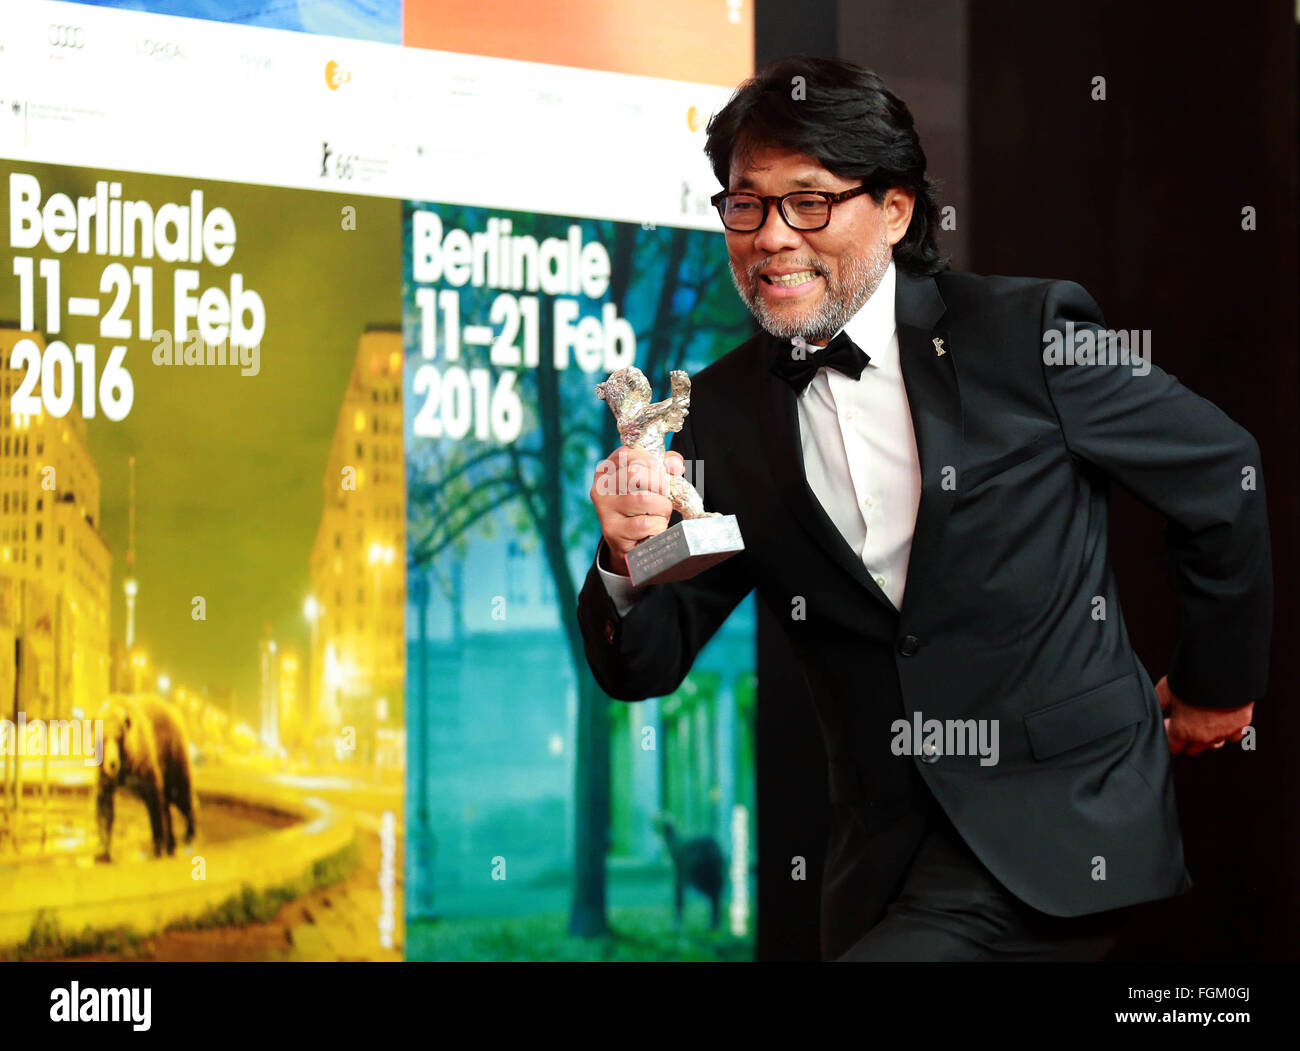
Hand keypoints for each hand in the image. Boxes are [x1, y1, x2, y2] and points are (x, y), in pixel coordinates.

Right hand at [589, 446, 684, 575]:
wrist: (629, 544)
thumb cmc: (642, 507)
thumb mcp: (650, 481)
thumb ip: (665, 465)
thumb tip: (676, 465)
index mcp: (606, 471)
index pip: (628, 453)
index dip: (652, 462)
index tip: (661, 473)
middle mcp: (601, 488)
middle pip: (636, 473)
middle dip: (659, 485)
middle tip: (662, 496)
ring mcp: (605, 510)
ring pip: (644, 498)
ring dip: (662, 507)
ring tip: (659, 513)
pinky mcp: (614, 531)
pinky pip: (646, 523)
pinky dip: (658, 525)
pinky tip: (654, 528)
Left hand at [1157, 674, 1252, 755]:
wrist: (1223, 673)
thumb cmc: (1191, 681)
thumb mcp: (1165, 690)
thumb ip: (1159, 703)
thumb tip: (1153, 709)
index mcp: (1182, 731)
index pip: (1173, 746)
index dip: (1168, 737)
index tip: (1168, 725)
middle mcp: (1203, 737)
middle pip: (1193, 749)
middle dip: (1186, 740)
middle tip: (1183, 723)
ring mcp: (1223, 733)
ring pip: (1214, 744)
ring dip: (1208, 738)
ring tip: (1202, 723)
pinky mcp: (1241, 724)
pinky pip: (1234, 735)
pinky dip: (1228, 731)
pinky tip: (1223, 721)